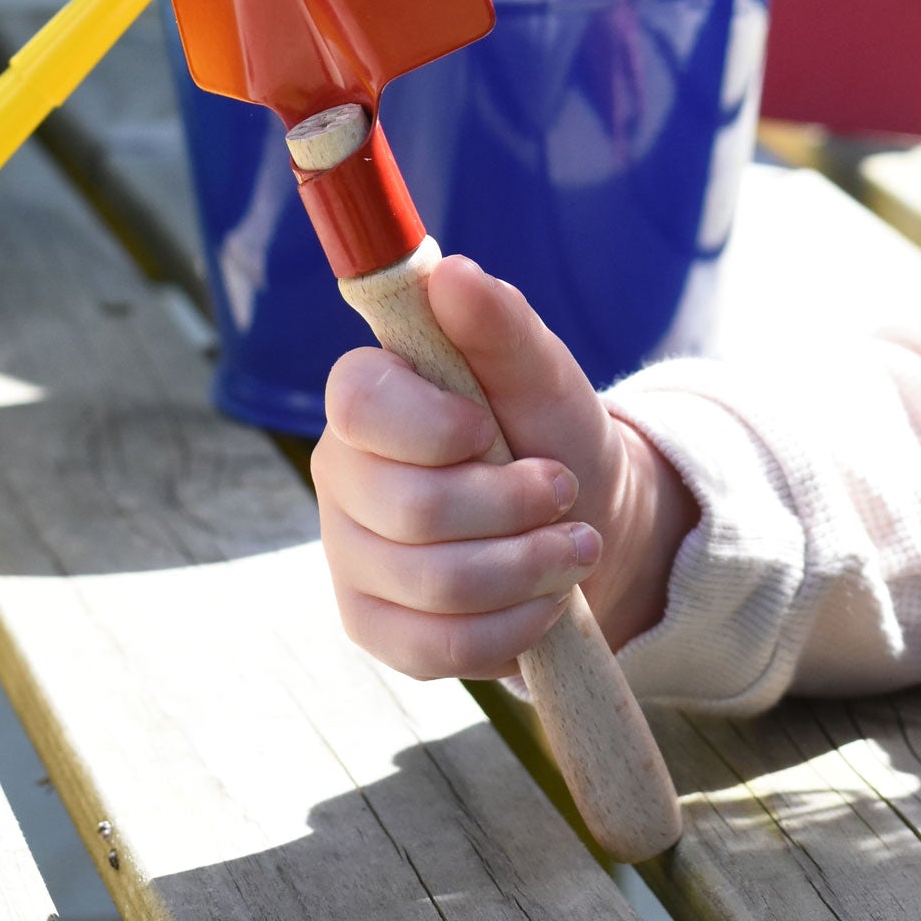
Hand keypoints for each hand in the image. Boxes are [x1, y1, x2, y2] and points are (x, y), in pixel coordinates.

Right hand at [311, 255, 698, 680]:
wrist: (580, 521)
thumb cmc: (549, 431)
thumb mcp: (542, 370)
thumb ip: (497, 322)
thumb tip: (450, 271)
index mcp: (367, 395)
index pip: (359, 403)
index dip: (434, 426)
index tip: (491, 427)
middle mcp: (340, 473)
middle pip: (411, 509)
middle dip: (513, 506)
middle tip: (563, 492)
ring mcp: (349, 556)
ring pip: (433, 584)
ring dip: (528, 568)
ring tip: (575, 546)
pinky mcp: (372, 626)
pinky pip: (434, 649)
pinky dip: (511, 627)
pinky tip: (545, 600)